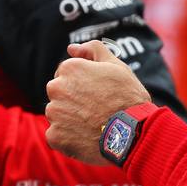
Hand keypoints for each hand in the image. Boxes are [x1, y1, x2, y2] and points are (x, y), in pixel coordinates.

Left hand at [45, 41, 151, 165]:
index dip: (83, 84)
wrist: (133, 133)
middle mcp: (56, 88)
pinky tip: (86, 137)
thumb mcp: (116, 66)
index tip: (97, 94)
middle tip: (94, 109)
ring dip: (69, 118)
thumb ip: (93, 50)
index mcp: (69, 68)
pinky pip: (56, 135)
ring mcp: (54, 112)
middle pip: (59, 93)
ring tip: (92, 125)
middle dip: (72, 99)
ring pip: (57, 114)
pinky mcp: (54, 136)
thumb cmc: (127, 97)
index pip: (67, 74)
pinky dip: (68, 137)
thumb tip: (72, 48)